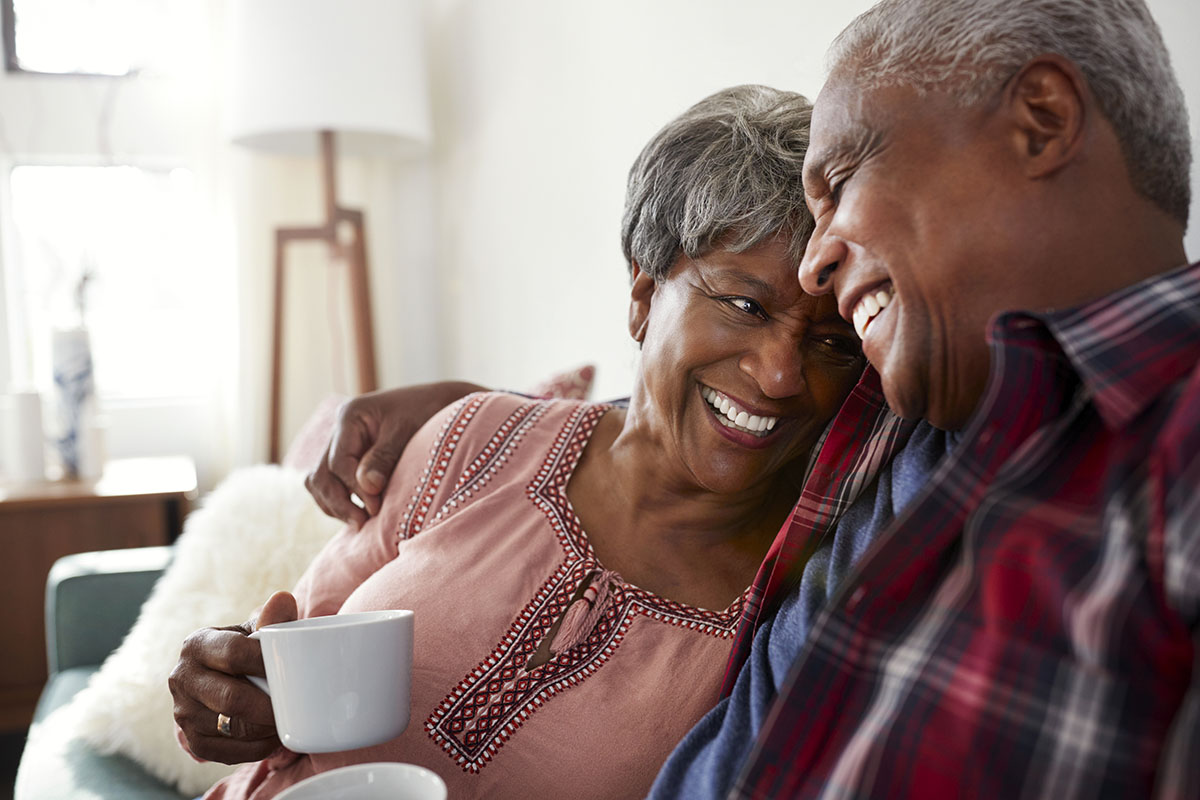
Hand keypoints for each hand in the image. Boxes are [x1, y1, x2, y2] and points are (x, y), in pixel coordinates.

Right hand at [169, 591, 298, 763]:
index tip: (292, 670)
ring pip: (230, 728)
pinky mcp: (191, 741)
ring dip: (265, 729)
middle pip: (231, 698)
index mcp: (197, 644)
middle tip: (296, 705)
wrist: (220, 678)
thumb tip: (283, 600)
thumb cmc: (245, 650)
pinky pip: (226, 752)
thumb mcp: (255, 630)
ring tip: (288, 720)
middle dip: (269, 706)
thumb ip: (271, 618)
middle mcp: (181, 678)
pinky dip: (255, 748)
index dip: (266, 663)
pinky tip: (273, 737)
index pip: (233, 653)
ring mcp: (182, 713)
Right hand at [306, 381, 482, 527]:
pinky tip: (358, 513)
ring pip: (319, 481)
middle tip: (362, 523)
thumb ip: (384, 457)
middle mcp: (339, 429)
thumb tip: (367, 487)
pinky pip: (330, 483)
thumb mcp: (407, 431)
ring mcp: (341, 444)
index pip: (339, 462)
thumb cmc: (427, 412)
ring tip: (359, 522)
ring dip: (334, 504)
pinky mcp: (348, 457)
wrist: (441, 404)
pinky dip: (338, 500)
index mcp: (350, 415)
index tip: (376, 508)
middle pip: (321, 474)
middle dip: (338, 502)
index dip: (354, 489)